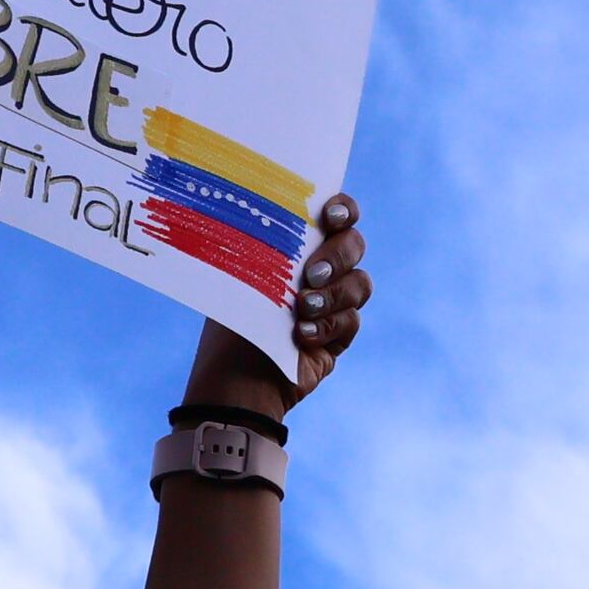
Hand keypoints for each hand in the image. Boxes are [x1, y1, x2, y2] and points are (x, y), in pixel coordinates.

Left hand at [178, 196, 369, 414]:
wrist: (233, 380)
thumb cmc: (230, 320)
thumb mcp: (243, 276)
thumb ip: (272, 245)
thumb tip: (282, 217)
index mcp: (297, 245)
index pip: (335, 215)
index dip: (343, 209)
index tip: (329, 216)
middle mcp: (321, 268)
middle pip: (354, 245)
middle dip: (337, 256)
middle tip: (311, 274)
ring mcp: (333, 301)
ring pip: (359, 284)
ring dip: (333, 294)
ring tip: (303, 309)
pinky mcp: (339, 335)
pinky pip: (352, 321)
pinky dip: (328, 326)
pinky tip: (302, 335)